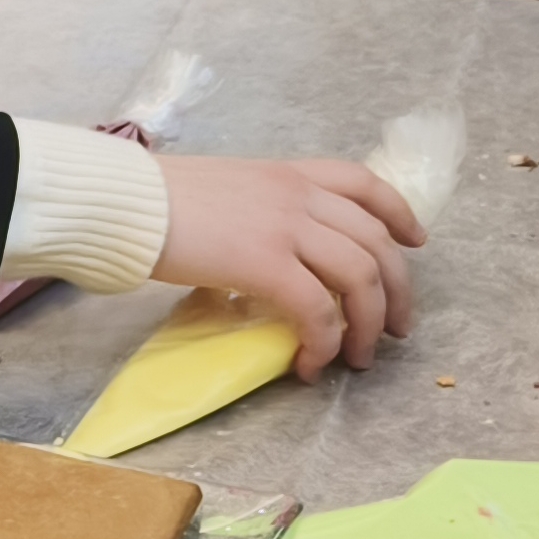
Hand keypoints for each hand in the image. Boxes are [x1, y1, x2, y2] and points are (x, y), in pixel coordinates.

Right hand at [152, 155, 424, 378]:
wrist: (123, 200)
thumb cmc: (153, 199)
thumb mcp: (221, 193)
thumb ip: (255, 216)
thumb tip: (258, 259)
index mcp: (286, 174)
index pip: (363, 183)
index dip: (399, 213)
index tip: (414, 242)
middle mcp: (297, 195)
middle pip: (376, 241)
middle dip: (396, 290)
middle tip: (393, 328)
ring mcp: (286, 227)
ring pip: (360, 277)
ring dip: (367, 324)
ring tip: (358, 358)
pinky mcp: (266, 262)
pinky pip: (317, 308)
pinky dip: (324, 341)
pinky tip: (309, 364)